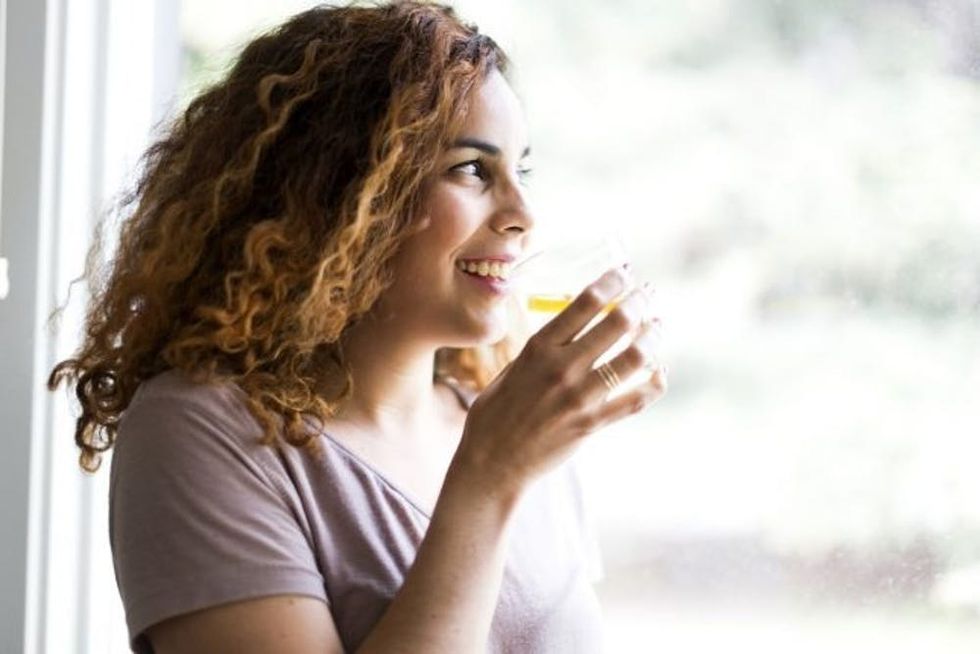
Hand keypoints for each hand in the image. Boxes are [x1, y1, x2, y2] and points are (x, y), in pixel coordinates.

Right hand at [449, 265, 666, 501]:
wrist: (491, 461)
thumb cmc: (498, 412)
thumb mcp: (514, 367)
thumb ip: (544, 347)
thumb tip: (573, 322)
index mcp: (539, 347)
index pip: (585, 303)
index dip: (612, 282)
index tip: (625, 272)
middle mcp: (561, 367)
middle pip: (616, 323)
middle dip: (639, 302)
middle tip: (647, 294)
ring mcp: (578, 396)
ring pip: (633, 358)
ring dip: (651, 337)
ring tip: (657, 327)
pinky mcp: (591, 424)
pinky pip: (635, 400)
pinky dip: (654, 383)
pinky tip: (659, 372)